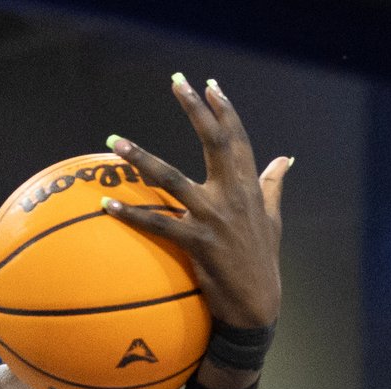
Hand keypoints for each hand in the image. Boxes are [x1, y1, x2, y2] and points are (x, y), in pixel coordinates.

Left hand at [104, 75, 286, 330]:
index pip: (237, 139)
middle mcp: (233, 196)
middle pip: (214, 142)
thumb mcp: (272, 220)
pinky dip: (130, 214)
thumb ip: (273, 186)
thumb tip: (283, 159)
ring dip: (141, 158)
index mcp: (249, 187)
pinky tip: (106, 205)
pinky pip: (156, 224)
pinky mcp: (196, 242)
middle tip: (177, 82)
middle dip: (196, 110)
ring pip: (172, 179)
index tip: (209, 85)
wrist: (257, 305)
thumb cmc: (261, 260)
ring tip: (115, 141)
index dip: (224, 111)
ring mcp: (213, 218)